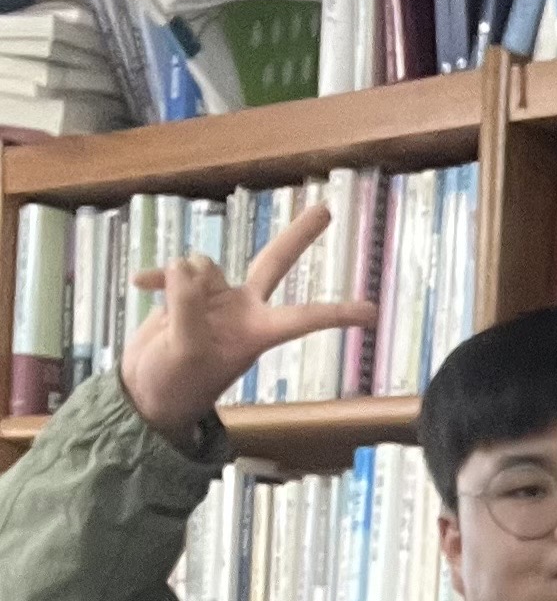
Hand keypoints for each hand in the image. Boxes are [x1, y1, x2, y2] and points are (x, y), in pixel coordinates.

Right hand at [121, 202, 375, 443]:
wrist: (148, 391)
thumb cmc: (176, 385)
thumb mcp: (184, 351)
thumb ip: (185, 307)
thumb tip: (185, 266)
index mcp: (256, 332)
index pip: (302, 318)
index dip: (336, 314)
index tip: (373, 312)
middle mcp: (243, 310)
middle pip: (274, 262)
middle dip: (299, 236)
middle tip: (328, 209)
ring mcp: (217, 298)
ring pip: (203, 262)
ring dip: (181, 278)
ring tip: (170, 316)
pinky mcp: (188, 291)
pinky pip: (173, 268)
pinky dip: (156, 276)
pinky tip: (139, 284)